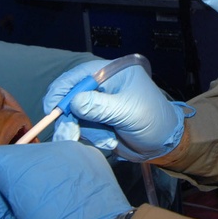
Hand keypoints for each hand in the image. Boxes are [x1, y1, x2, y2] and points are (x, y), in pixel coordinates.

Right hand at [44, 60, 187, 161]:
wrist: (164, 144)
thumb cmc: (153, 120)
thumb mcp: (128, 112)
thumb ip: (100, 107)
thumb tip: (74, 103)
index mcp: (112, 73)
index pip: (78, 76)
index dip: (62, 90)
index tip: (53, 108)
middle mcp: (102, 86)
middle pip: (71, 98)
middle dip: (70, 119)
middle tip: (69, 135)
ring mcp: (99, 105)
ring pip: (76, 117)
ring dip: (88, 132)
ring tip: (109, 140)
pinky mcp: (98, 122)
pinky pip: (83, 129)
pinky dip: (94, 138)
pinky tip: (111, 142)